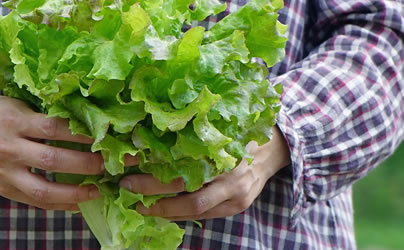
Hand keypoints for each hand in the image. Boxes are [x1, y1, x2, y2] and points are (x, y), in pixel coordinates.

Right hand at [0, 90, 108, 210]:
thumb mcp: (15, 104)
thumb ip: (43, 114)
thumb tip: (85, 119)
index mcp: (13, 121)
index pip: (54, 128)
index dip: (82, 133)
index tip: (106, 135)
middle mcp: (8, 148)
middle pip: (53, 160)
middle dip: (86, 164)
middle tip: (109, 164)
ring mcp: (5, 172)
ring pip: (44, 189)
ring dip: (75, 192)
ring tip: (97, 190)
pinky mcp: (4, 188)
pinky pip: (35, 201)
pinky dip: (59, 204)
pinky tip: (78, 203)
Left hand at [120, 126, 290, 219]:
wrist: (277, 148)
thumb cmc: (240, 132)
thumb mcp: (219, 125)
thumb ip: (192, 133)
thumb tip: (149, 132)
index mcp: (222, 148)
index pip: (180, 159)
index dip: (152, 164)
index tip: (127, 161)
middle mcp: (230, 173)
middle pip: (184, 188)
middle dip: (151, 189)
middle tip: (126, 186)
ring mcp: (235, 193)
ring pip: (193, 208)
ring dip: (163, 209)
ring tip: (141, 205)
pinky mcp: (237, 206)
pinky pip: (204, 215)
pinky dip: (180, 214)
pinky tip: (163, 210)